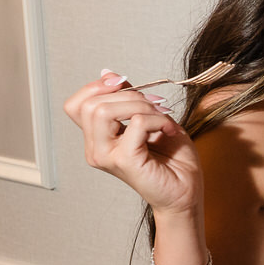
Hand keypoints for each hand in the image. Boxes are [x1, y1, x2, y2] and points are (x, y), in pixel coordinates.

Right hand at [63, 71, 200, 215]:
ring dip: (141, 105)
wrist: (187, 191)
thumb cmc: (172, 159)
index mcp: (97, 139)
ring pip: (104, 110)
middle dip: (128, 95)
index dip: (98, 87)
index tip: (126, 84)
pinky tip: (170, 130)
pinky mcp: (124, 161)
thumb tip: (108, 73)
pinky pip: (135, 123)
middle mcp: (95, 149)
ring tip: (162, 118)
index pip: (77, 104)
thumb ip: (127, 98)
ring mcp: (106, 156)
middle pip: (90, 104)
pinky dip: (157, 119)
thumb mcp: (149, 117)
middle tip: (155, 106)